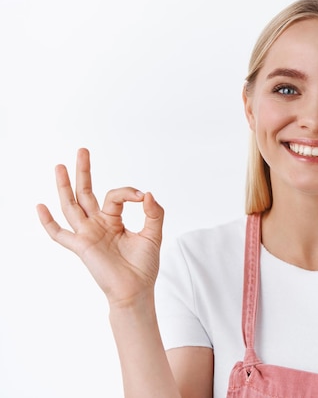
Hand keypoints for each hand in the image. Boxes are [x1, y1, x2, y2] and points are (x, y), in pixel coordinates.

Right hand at [36, 148, 163, 307]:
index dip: (128, 192)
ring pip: (72, 206)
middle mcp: (97, 224)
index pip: (115, 196)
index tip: (142, 197)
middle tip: (83, 150)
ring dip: (65, 187)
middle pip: (86, 193)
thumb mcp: (153, 234)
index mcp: (113, 220)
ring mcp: (87, 234)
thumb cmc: (143, 265)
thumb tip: (147, 194)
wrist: (136, 290)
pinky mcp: (81, 247)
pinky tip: (40, 206)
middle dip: (84, 172)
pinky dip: (49, 222)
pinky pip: (60, 234)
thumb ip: (154, 213)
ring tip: (60, 166)